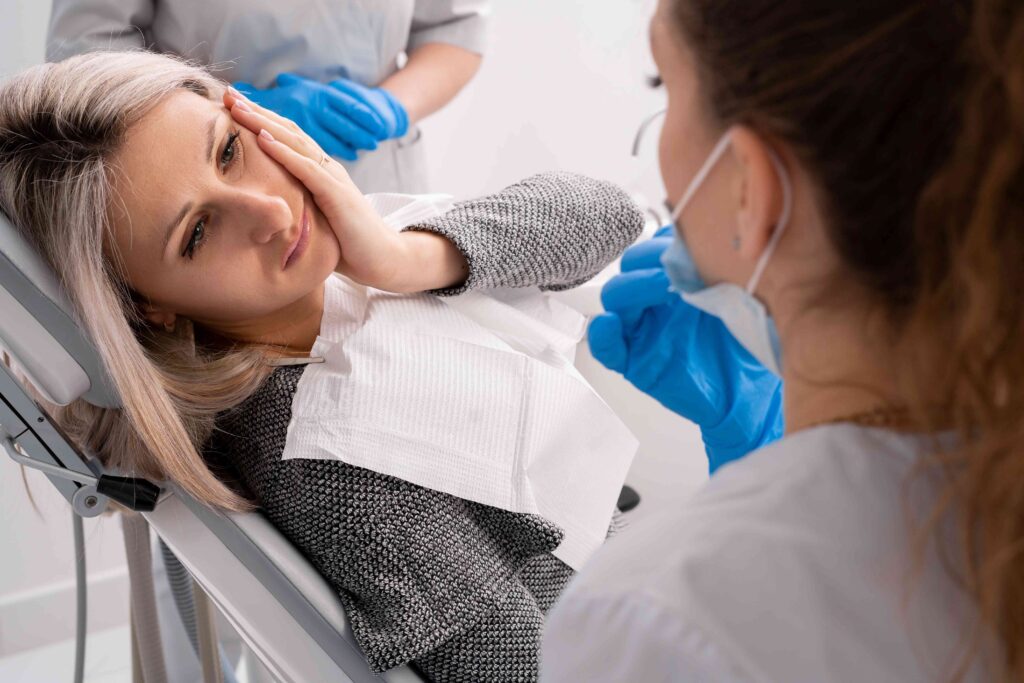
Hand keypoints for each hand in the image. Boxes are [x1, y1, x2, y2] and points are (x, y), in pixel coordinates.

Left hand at [224, 89, 464, 291]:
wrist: (383, 259)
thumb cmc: (348, 245)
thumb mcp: (313, 220)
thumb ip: (294, 206)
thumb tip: (263, 209)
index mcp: (320, 172)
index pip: (287, 138)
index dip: (260, 121)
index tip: (232, 108)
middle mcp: (326, 168)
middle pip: (288, 132)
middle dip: (257, 112)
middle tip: (228, 94)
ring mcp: (333, 178)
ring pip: (294, 142)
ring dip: (264, 123)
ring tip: (238, 107)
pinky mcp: (337, 194)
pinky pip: (306, 169)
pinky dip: (283, 152)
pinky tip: (262, 138)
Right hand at [588, 229, 783, 472]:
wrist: (751, 394)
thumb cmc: (748, 345)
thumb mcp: (740, 297)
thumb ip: (719, 269)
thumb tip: (704, 238)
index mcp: (677, 281)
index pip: (655, 248)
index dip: (664, 241)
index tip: (686, 243)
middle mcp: (655, 302)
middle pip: (630, 267)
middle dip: (648, 259)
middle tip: (676, 266)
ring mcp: (643, 330)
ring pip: (615, 299)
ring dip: (632, 287)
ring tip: (663, 288)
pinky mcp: (635, 362)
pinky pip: (606, 347)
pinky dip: (602, 335)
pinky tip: (611, 325)